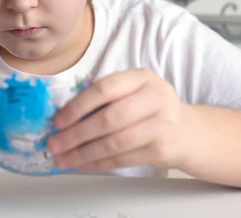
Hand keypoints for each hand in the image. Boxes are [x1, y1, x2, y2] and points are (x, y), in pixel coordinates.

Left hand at [46, 69, 193, 171]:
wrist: (187, 131)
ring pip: (114, 142)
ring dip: (83, 153)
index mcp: (142, 77)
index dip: (78, 106)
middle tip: (54, 144)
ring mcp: (162, 124)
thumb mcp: (133, 91)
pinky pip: (123, 159)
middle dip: (76, 134)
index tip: (57, 121)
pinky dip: (98, 163)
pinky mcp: (162, 150)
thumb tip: (62, 118)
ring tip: (63, 158)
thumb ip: (105, 97)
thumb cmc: (148, 108)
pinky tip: (83, 164)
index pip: (105, 88)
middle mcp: (156, 97)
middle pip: (109, 118)